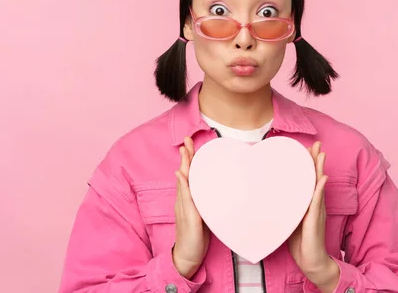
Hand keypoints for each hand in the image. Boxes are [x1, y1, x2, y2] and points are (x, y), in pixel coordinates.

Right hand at [172, 136, 209, 278]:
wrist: (187, 256)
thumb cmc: (197, 236)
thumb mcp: (204, 214)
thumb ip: (206, 201)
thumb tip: (216, 189)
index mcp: (188, 199)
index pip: (189, 175)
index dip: (190, 160)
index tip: (191, 144)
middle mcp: (184, 200)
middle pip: (184, 174)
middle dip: (186, 157)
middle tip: (187, 140)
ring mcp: (184, 207)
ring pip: (183, 182)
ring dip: (184, 165)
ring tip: (184, 151)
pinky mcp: (188, 216)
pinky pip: (184, 198)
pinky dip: (182, 185)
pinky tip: (181, 175)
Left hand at [288, 141, 339, 291]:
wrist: (311, 261)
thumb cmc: (300, 242)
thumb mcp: (289, 219)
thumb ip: (286, 207)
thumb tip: (272, 195)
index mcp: (307, 203)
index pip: (308, 179)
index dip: (307, 164)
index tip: (305, 148)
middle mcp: (313, 204)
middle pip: (316, 178)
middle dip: (316, 160)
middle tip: (317, 143)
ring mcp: (316, 211)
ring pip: (318, 186)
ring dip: (320, 169)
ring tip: (321, 154)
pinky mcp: (315, 220)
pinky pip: (318, 202)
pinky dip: (320, 189)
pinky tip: (322, 178)